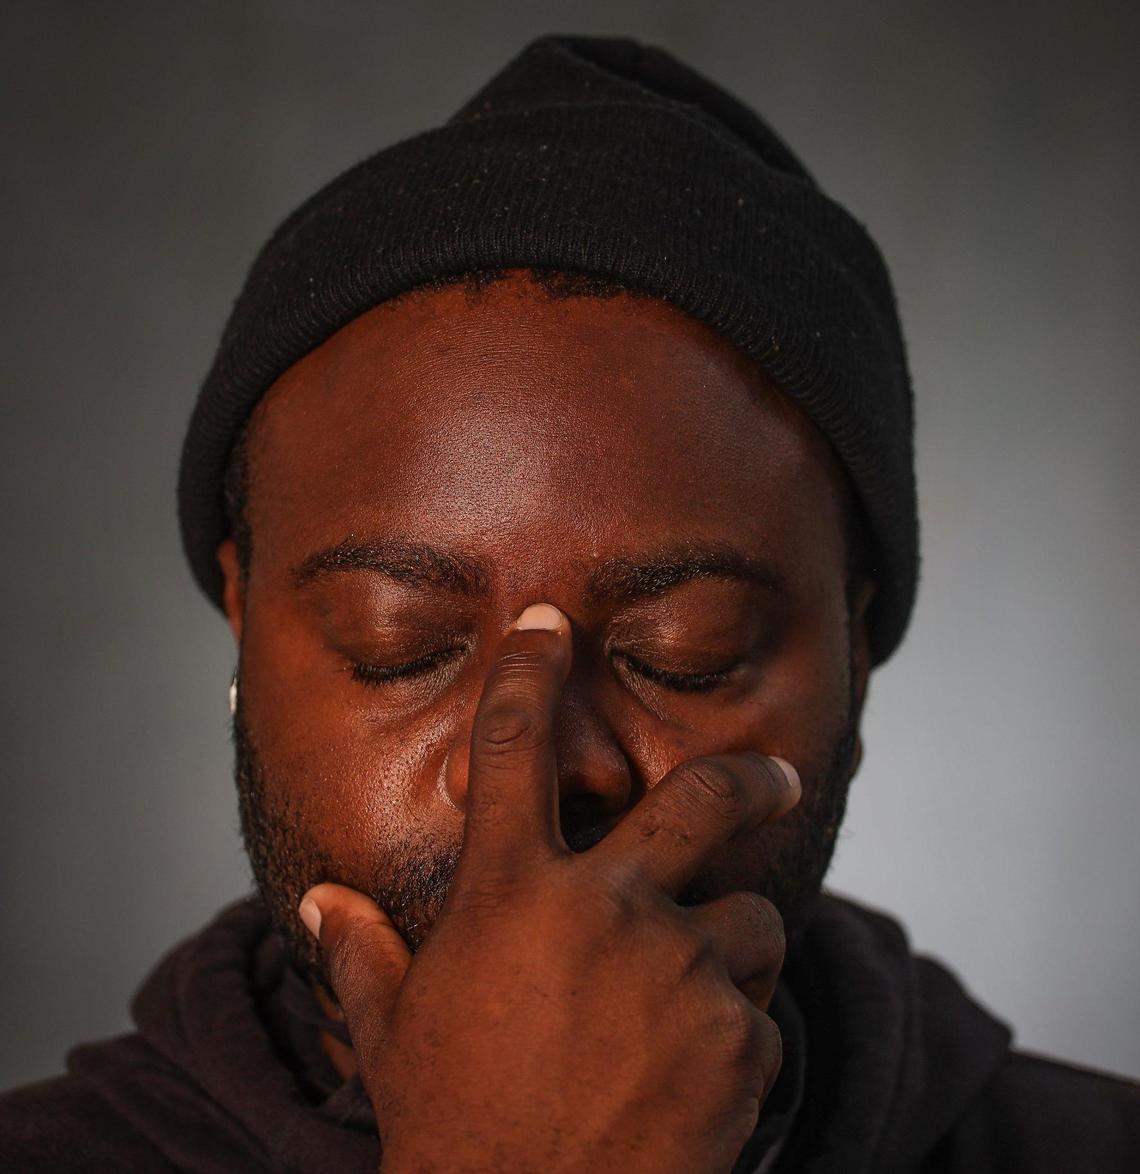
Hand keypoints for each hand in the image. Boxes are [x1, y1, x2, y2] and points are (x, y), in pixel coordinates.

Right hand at [300, 603, 799, 1172]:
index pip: (514, 747)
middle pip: (702, 800)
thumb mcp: (392, 1035)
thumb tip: (316, 904)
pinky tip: (690, 1084)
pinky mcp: (740, 1040)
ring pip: (750, 919)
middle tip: (776, 777)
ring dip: (729, 950)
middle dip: (748, 777)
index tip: (552, 624)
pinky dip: (732, 1038)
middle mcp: (607, 910)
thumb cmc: (453, 1131)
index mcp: (513, 894)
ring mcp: (682, 972)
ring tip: (689, 1006)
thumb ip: (359, 955)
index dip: (530, 670)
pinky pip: (757, 1014)